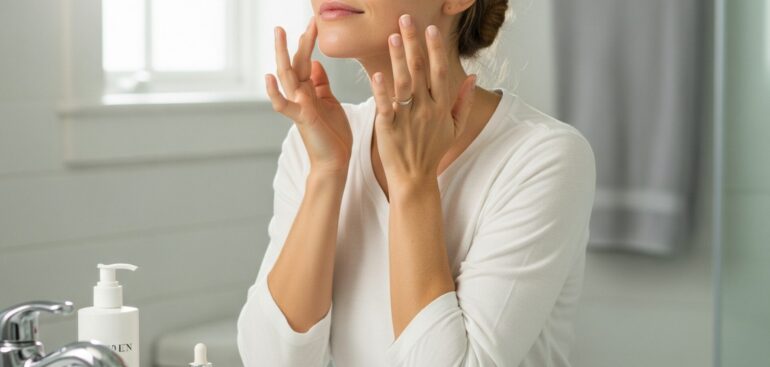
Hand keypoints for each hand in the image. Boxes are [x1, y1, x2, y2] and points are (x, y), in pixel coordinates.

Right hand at [266, 16, 352, 174]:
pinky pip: (283, 105)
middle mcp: (300, 95)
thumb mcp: (330, 102)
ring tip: (280, 34)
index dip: (307, 42)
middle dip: (298, 41)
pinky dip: (274, 92)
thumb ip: (321, 83)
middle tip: (304, 20)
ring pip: (287, 76)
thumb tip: (315, 63)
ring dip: (283, 54)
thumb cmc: (333, 134)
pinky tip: (269, 77)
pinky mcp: (301, 118)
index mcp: (308, 90)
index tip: (313, 23)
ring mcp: (298, 106)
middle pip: (295, 63)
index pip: (305, 60)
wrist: (335, 161)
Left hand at [368, 14, 476, 189]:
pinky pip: (386, 105)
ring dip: (397, 57)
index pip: (439, 71)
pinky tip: (378, 73)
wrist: (414, 178)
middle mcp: (426, 109)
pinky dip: (382, 90)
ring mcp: (407, 118)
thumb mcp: (454, 128)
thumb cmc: (432, 152)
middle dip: (413, 42)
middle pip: (420, 69)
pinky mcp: (389, 127)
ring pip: (403, 82)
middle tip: (406, 19)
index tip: (430, 29)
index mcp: (441, 107)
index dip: (435, 49)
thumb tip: (472, 77)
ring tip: (392, 36)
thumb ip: (463, 101)